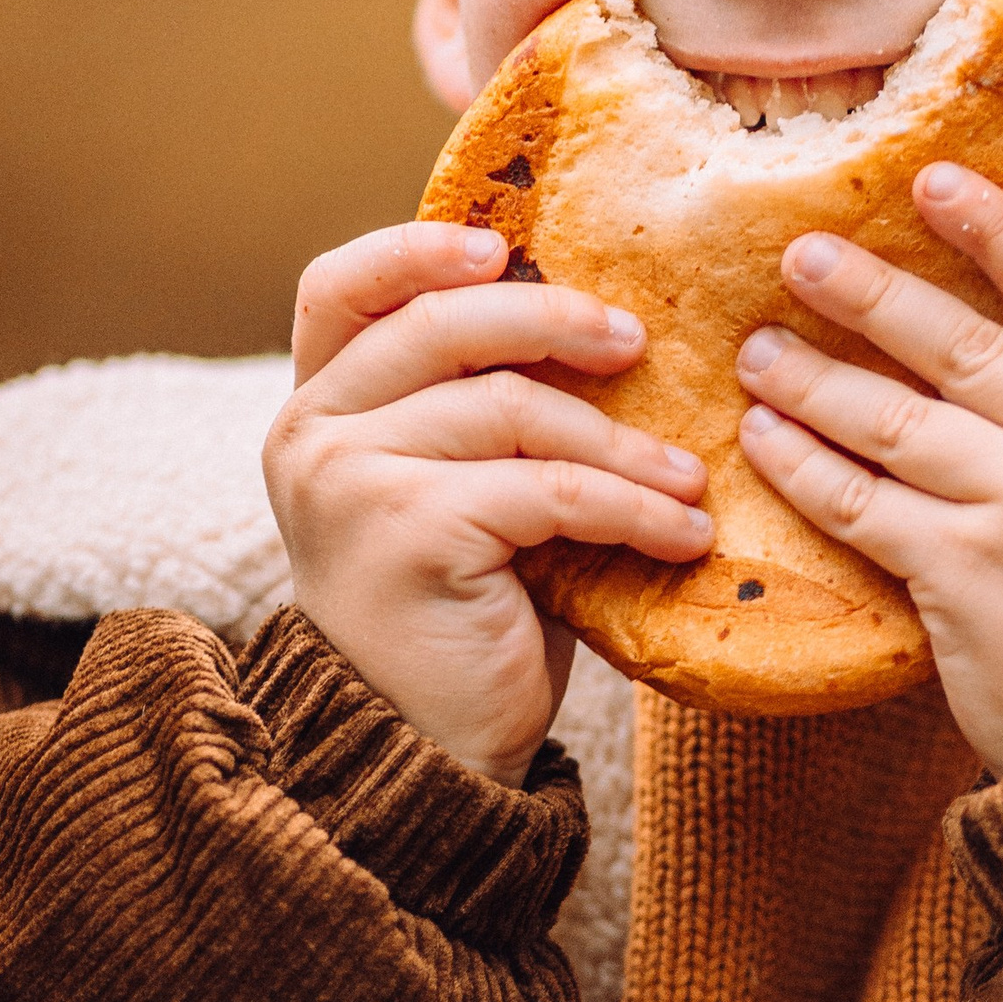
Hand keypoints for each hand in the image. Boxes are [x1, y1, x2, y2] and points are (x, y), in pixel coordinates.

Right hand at [265, 220, 711, 784]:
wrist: (424, 754)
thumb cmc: (458, 619)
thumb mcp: (456, 493)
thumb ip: (476, 410)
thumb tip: (594, 319)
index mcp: (316, 411)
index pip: (339, 288)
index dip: (416, 249)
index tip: (503, 247)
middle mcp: (313, 436)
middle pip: (441, 327)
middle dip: (553, 320)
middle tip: (636, 342)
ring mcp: (350, 482)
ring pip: (514, 412)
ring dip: (623, 444)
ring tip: (689, 480)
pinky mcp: (408, 533)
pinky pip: (548, 489)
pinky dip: (631, 507)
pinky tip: (683, 534)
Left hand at [732, 163, 1002, 774]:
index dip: (1000, 232)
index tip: (933, 180)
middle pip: (967, 347)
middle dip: (873, 294)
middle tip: (801, 254)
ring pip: (897, 420)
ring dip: (815, 377)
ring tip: (755, 350)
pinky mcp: (966, 577)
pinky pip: (860, 502)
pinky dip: (802, 465)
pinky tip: (761, 438)